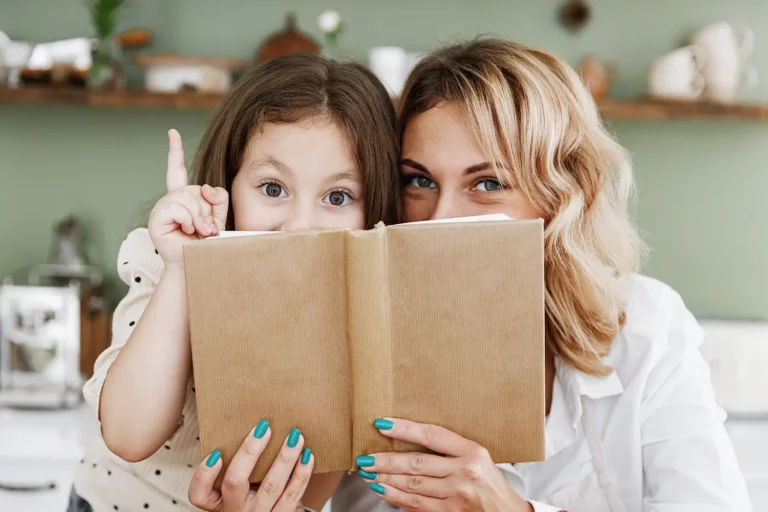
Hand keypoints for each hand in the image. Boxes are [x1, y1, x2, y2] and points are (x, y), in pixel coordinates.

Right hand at [148, 129, 228, 268]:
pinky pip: (177, 208)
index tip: (172, 132)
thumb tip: (205, 188)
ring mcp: (162, 208)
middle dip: (207, 210)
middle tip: (208, 229)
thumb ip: (218, 198)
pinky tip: (187, 230)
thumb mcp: (219, 217)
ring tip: (199, 231)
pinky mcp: (157, 219)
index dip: (174, 151)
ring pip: (187, 198)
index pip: (177, 170)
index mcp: (183, 198)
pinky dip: (188, 219)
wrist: (198, 265)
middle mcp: (170, 200)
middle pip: (194, 190)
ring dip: (199, 217)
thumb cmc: (207, 244)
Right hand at [189, 420, 313, 511]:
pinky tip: (307, 456)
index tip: (216, 453)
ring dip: (284, 458)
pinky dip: (302, 474)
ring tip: (295, 436)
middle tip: (264, 428)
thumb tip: (254, 426)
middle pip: (235, 482)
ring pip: (271, 486)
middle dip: (250, 452)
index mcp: (219, 504)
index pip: (199, 494)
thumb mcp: (236, 488)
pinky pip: (293, 495)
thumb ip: (236, 466)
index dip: (204, 474)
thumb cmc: (251, 497)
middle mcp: (236, 511)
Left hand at [356, 419, 532, 511]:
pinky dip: (396, 497)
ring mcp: (457, 496)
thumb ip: (450, 449)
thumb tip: (409, 439)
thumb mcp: (478, 457)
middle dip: (385, 460)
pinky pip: (416, 505)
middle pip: (416, 463)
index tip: (382, 424)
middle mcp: (465, 472)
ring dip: (385, 479)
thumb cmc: (491, 483)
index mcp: (472, 452)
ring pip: (412, 485)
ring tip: (367, 473)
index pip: (431, 435)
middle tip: (364, 457)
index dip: (404, 429)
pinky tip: (382, 490)